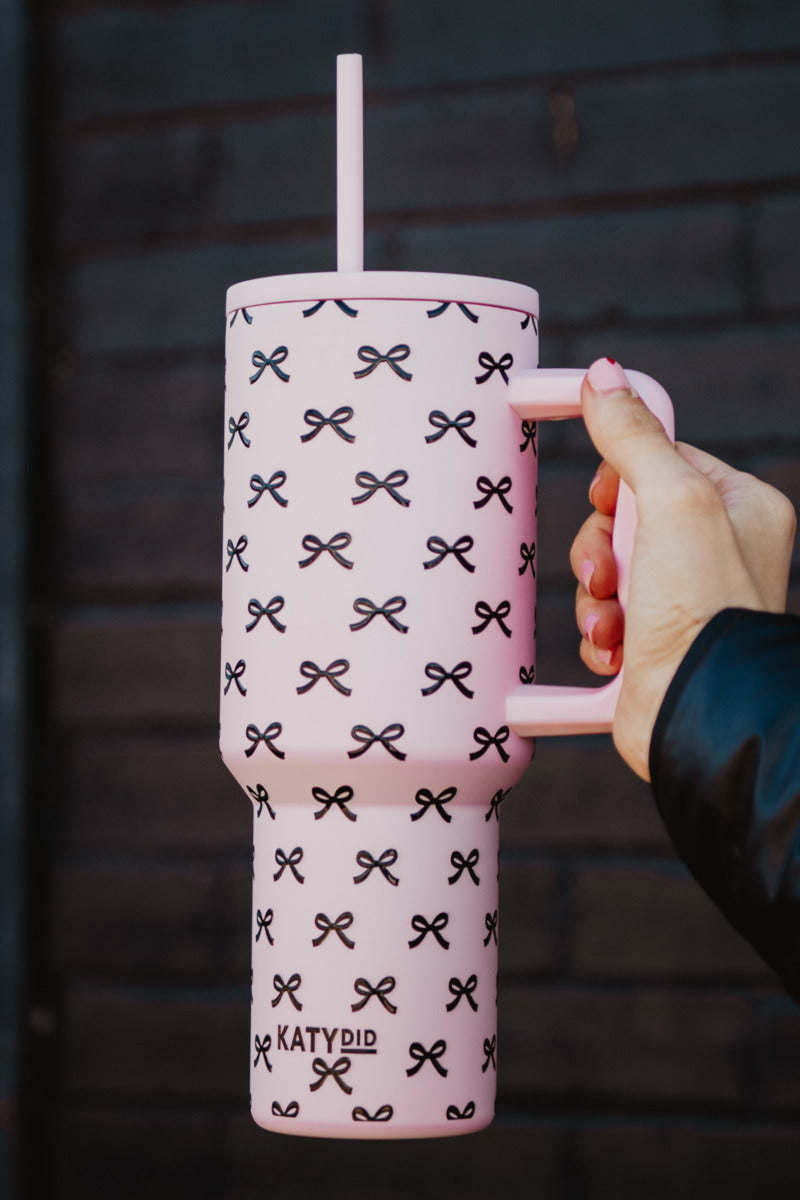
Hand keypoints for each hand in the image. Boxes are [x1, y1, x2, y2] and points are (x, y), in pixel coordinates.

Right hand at [571, 357, 795, 780]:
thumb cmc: (704, 610)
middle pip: (621, 518)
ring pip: (604, 571)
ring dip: (596, 598)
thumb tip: (604, 374)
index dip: (622, 479)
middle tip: (610, 573)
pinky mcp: (651, 646)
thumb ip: (635, 437)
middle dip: (601, 549)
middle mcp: (714, 553)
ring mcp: (682, 602)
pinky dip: (599, 636)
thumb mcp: (672, 502)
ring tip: (614, 623)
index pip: (661, 460)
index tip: (602, 494)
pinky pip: (602, 620)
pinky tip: (616, 652)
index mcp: (737, 508)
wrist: (697, 714)